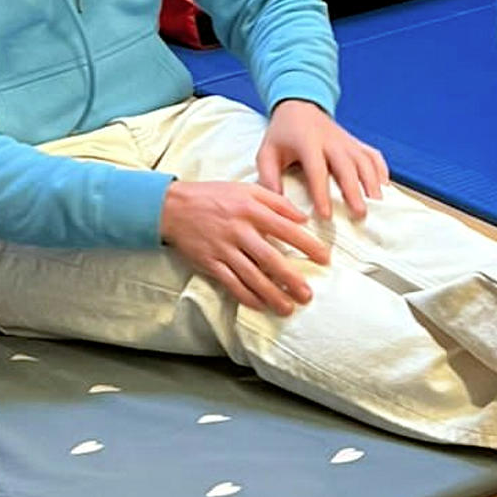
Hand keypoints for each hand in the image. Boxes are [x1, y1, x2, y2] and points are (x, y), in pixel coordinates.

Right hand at [160, 179, 330, 315]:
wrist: (172, 206)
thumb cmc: (214, 195)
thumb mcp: (247, 189)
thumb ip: (277, 201)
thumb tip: (303, 217)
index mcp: (251, 209)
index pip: (286, 229)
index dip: (308, 245)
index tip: (325, 258)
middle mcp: (239, 230)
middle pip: (270, 258)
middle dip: (292, 279)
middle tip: (308, 294)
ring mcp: (223, 249)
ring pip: (252, 276)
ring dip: (272, 294)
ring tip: (289, 307)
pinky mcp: (209, 263)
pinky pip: (231, 283)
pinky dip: (246, 296)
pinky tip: (261, 305)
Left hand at [255, 100, 389, 220]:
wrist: (299, 107)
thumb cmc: (282, 134)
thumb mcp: (267, 153)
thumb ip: (268, 178)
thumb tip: (277, 205)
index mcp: (308, 143)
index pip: (317, 170)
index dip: (322, 194)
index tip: (326, 215)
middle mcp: (331, 141)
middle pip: (347, 166)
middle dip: (355, 191)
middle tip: (360, 213)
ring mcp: (347, 141)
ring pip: (365, 161)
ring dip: (372, 183)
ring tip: (376, 204)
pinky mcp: (356, 142)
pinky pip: (373, 155)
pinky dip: (381, 169)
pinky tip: (384, 186)